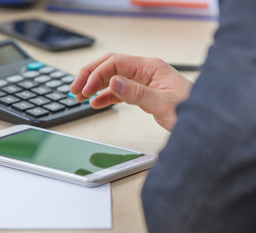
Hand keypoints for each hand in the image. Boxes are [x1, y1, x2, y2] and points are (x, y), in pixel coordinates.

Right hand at [69, 53, 192, 130]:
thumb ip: (137, 92)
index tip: (84, 88)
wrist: (206, 121)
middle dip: (90, 76)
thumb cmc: (192, 110)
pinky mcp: (142, 93)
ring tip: (80, 95)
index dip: (96, 74)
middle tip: (74, 89)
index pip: (115, 63)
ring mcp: (143, 81)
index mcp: (150, 67)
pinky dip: (105, 96)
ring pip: (111, 78)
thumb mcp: (163, 103)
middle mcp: (145, 71)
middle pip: (110, 66)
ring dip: (94, 86)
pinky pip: (119, 91)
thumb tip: (113, 82)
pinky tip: (96, 102)